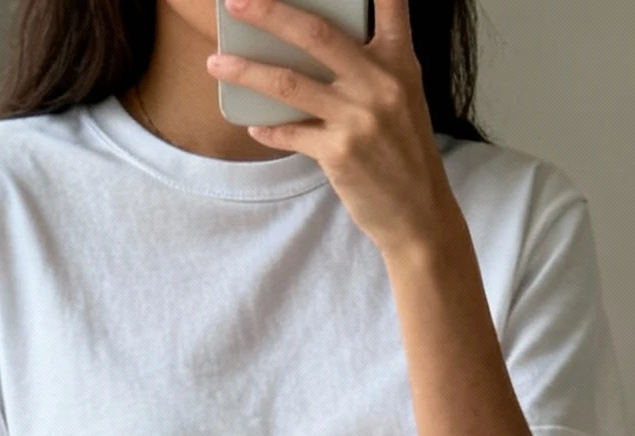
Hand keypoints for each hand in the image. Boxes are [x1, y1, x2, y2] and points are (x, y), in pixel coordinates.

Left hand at [207, 0, 458, 260]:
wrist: (418, 215)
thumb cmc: (404, 153)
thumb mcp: (401, 98)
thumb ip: (368, 67)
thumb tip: (311, 49)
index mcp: (399, 61)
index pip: (390, 3)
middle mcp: (379, 83)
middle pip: (315, 33)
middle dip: (270, 12)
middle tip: (235, 2)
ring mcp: (358, 118)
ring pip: (288, 83)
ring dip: (246, 71)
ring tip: (216, 63)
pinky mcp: (339, 153)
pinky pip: (290, 133)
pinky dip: (268, 129)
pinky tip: (253, 126)